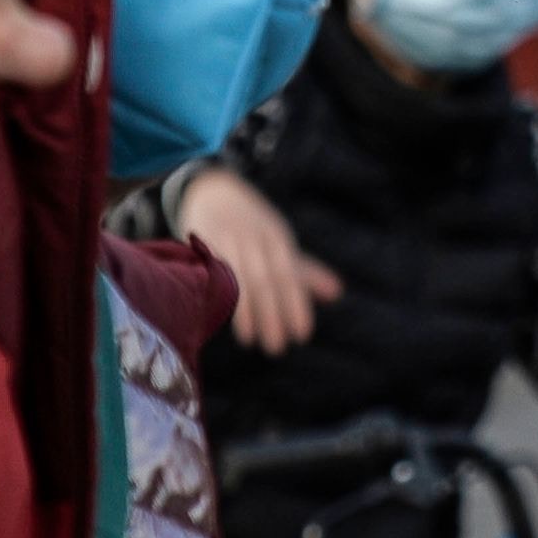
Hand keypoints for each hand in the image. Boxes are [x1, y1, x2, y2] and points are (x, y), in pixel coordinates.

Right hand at [178, 164, 344, 352]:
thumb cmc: (252, 224)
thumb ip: (304, 271)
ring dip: (244, 310)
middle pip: (264, 279)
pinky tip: (220, 316)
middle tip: (277, 348)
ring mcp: (225, 238)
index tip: (302, 335)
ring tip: (251, 340)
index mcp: (276, 238)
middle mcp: (253, 237)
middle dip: (272, 314)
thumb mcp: (280, 242)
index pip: (290, 275)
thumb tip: (337, 293)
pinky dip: (216, 293)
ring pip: (237, 277)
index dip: (296, 304)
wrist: (212, 189)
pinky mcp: (200, 242)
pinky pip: (210, 270)